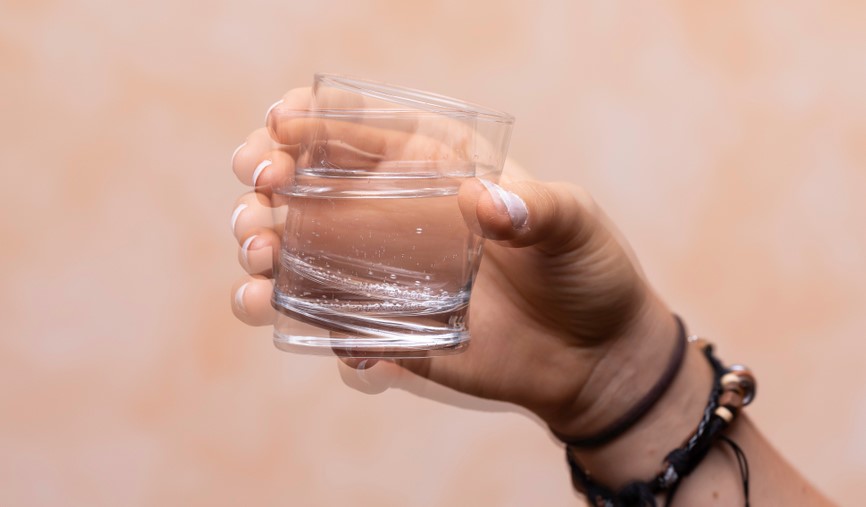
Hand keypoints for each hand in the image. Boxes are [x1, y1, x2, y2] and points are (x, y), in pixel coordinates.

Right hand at [229, 88, 677, 439]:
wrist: (590, 356)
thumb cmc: (585, 273)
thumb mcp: (573, 224)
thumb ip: (537, 208)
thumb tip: (485, 203)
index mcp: (436, 166)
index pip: (361, 128)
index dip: (312, 118)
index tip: (280, 121)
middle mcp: (396, 210)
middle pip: (308, 179)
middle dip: (267, 172)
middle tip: (261, 184)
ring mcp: (380, 268)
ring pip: (294, 244)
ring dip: (258, 238)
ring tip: (258, 248)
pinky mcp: (379, 322)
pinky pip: (314, 311)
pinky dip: (281, 307)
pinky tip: (267, 304)